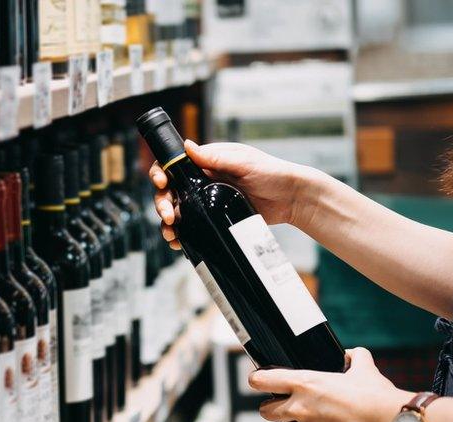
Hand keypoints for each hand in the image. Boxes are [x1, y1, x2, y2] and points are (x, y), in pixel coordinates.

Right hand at [148, 140, 330, 249]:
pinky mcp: (214, 219)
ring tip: (171, 235)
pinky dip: (182, 235)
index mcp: (206, 163)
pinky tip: (178, 243)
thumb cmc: (272, 173)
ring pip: (177, 211)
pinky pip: (192, 227)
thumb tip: (187, 147)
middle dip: (162, 204)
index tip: (161, 183)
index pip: (173, 165)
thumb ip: (216, 157)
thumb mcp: (244, 162)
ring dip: (168, 223)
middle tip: (167, 216)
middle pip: (170, 192)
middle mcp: (202, 181)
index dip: (161, 173)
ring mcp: (207, 202)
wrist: (292, 199)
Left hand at [249, 348, 414, 421]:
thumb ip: (354, 357)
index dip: (256, 379)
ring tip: (307, 420)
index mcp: (305, 384)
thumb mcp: (364, 367)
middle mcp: (301, 408)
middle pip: (266, 411)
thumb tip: (351, 354)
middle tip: (281, 404)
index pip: (262, 380)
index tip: (257, 380)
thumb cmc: (376, 395)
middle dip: (270, 407)